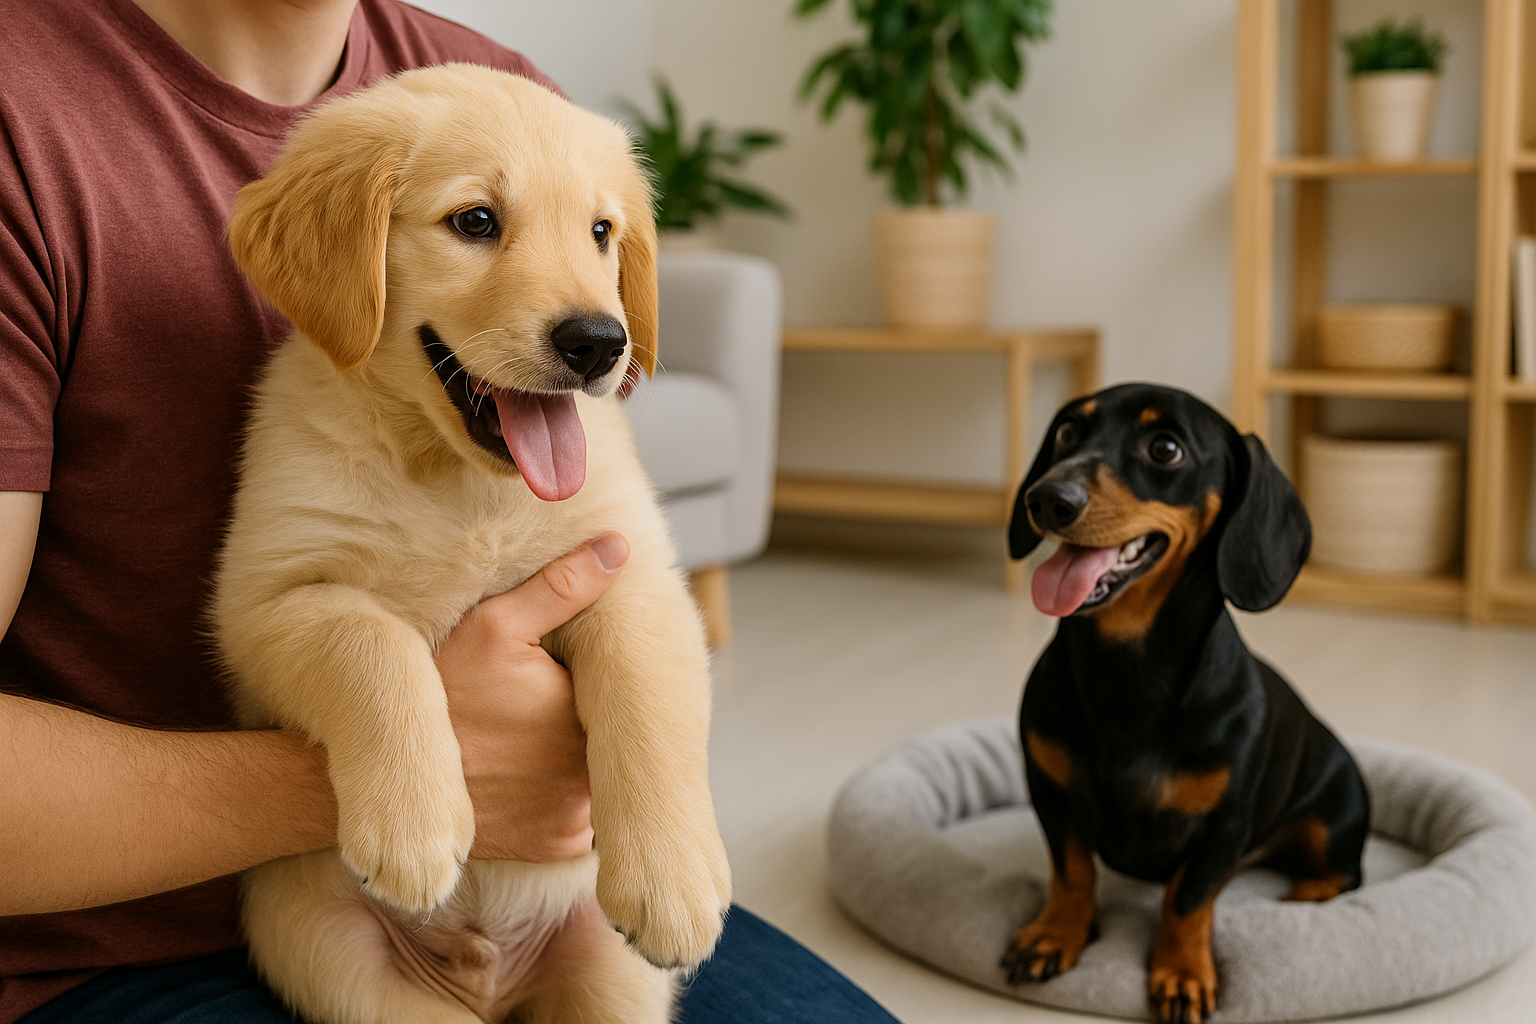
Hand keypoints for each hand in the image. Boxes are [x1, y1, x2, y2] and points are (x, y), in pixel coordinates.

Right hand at [435, 533, 627, 862]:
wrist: (380, 783)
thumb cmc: (431, 694)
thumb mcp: (491, 627)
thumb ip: (563, 587)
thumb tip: (617, 546)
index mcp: (586, 716)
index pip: (622, 690)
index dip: (599, 672)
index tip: (570, 661)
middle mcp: (590, 775)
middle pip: (616, 731)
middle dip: (594, 712)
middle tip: (549, 694)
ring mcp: (576, 817)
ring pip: (603, 773)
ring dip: (584, 754)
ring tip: (536, 732)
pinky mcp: (557, 847)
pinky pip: (583, 815)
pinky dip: (565, 793)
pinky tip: (530, 769)